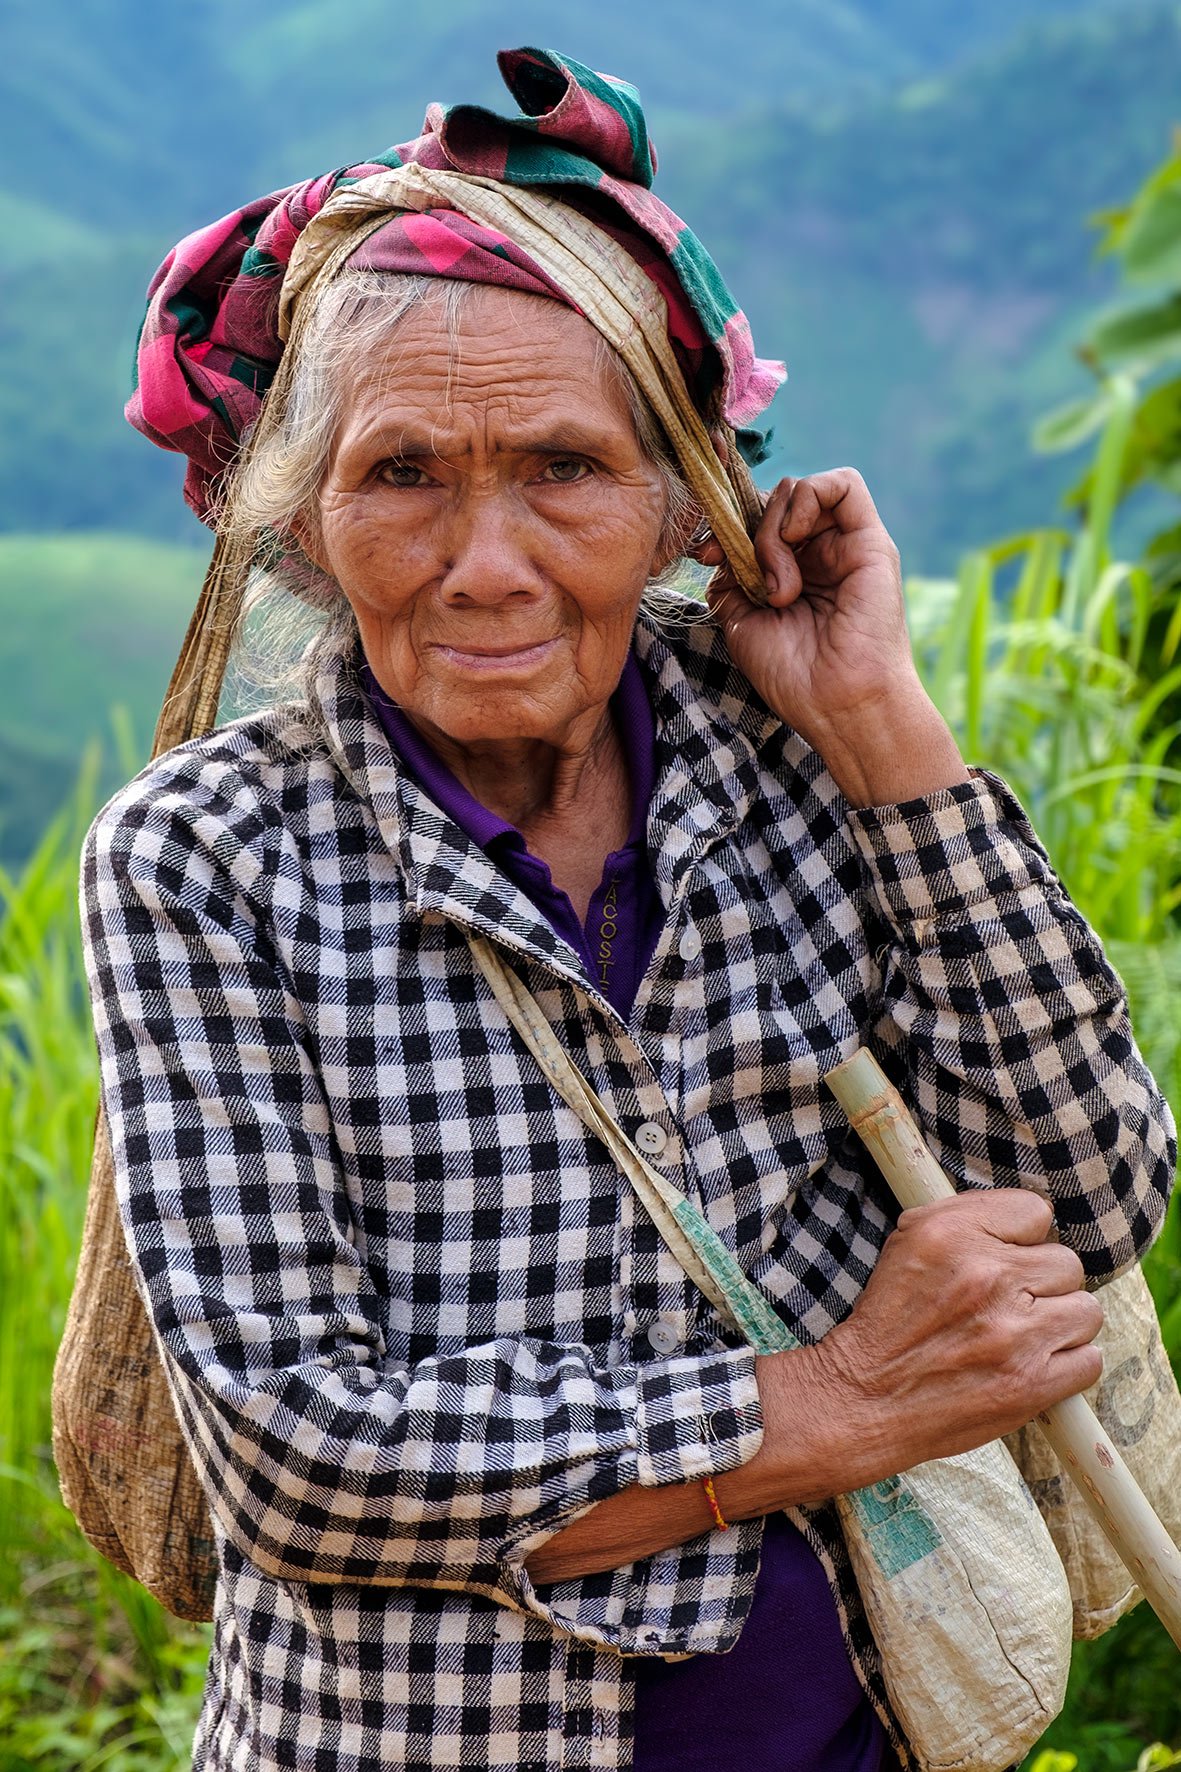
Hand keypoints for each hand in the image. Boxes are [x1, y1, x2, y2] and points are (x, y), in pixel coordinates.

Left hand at [697, 468, 969, 805]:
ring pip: (800, 490)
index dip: (726, 526)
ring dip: (773, 525)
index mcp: (790, 574)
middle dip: (745, 525)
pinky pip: (843, 484)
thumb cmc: (792, 676)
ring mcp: (844, 545)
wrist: (837, 704)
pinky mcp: (870, 540)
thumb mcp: (741, 621)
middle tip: (741, 569)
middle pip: (774, 501)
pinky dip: (807, 498)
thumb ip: (730, 578)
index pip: (755, 521)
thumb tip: (718, 546)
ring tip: (778, 582)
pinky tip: (794, 538)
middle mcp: (818, 555)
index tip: (704, 555)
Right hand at [787, 1191, 1103, 1493]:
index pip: (1034, 1212)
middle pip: (1066, 1263)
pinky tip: (1034, 1365)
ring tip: (1024, 1335)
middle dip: (1041, 1284)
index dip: (1022, 1239)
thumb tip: (1024, 1220)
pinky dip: (1068, 1365)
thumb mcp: (907, 1242)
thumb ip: (967, 1218)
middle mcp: (988, 1276)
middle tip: (1010, 1305)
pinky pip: (1089, 1360)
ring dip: (1060, 1323)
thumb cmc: (889, 1321)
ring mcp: (1014, 1333)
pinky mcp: (1031, 1384)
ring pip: (1086, 1310)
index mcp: (953, 1234)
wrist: (866, 1399)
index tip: (1006, 1259)